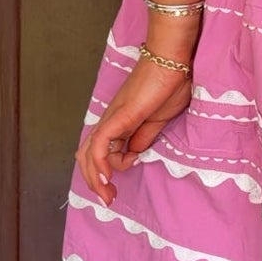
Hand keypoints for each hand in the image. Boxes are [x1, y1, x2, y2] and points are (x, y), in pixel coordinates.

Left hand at [77, 55, 192, 208]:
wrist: (174, 62)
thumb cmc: (170, 85)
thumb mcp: (159, 121)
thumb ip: (144, 138)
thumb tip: (133, 154)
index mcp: (120, 123)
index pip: (101, 152)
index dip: (109, 170)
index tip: (125, 177)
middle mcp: (110, 121)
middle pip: (87, 154)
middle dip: (95, 181)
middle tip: (108, 199)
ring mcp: (113, 118)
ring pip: (88, 152)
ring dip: (95, 178)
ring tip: (107, 195)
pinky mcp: (120, 116)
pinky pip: (100, 143)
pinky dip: (99, 163)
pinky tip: (107, 177)